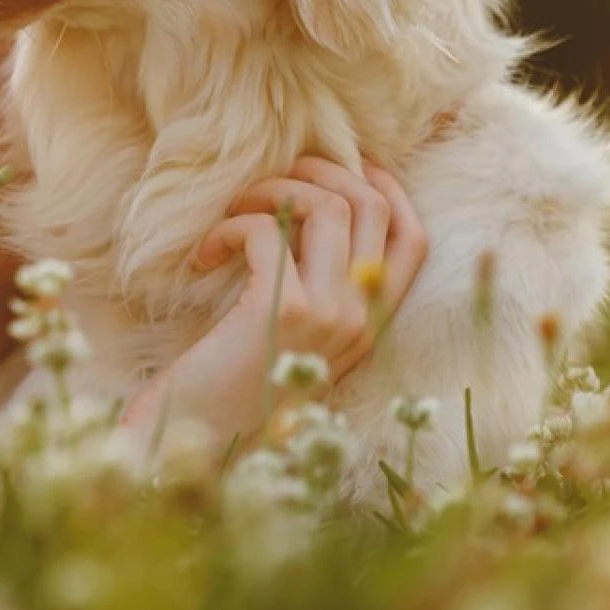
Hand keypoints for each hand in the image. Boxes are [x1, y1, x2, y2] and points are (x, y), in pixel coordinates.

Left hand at [121, 157, 428, 437]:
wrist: (194, 445)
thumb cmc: (229, 384)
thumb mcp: (290, 334)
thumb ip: (315, 286)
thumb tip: (308, 206)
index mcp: (372, 326)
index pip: (415, 239)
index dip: (384, 187)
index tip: (340, 164)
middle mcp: (363, 319)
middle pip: (371, 205)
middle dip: (318, 171)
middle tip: (268, 182)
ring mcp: (332, 315)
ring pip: (329, 205)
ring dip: (273, 190)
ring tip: (233, 211)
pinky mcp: (286, 310)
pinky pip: (268, 230)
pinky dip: (230, 227)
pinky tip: (203, 256)